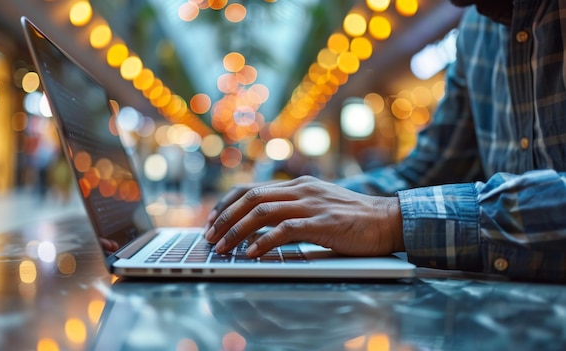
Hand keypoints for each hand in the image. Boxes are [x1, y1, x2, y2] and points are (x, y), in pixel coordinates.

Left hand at [203, 175, 403, 256]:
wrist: (388, 220)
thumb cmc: (353, 219)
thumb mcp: (318, 207)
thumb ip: (294, 211)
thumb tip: (261, 228)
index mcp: (298, 185)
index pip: (252, 189)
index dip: (227, 204)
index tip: (212, 220)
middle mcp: (301, 190)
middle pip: (251, 198)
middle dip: (224, 218)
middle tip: (209, 236)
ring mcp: (311, 204)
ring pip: (262, 212)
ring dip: (237, 231)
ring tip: (223, 247)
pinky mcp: (322, 222)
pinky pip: (285, 230)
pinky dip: (263, 242)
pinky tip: (251, 253)